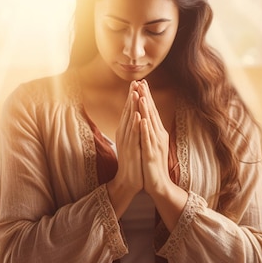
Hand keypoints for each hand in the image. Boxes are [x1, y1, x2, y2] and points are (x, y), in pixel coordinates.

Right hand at [112, 81, 143, 195]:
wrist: (128, 181)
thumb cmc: (133, 162)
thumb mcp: (134, 142)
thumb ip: (134, 130)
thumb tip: (138, 118)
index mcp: (126, 131)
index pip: (130, 110)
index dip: (133, 96)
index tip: (138, 83)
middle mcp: (124, 133)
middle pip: (128, 111)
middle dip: (132, 96)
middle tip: (135, 81)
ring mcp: (126, 141)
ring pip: (129, 120)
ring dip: (132, 106)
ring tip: (136, 93)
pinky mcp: (129, 149)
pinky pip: (133, 135)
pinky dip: (135, 124)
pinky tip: (137, 115)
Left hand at [137, 80, 171, 195]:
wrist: (159, 184)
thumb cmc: (153, 165)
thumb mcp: (151, 144)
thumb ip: (149, 132)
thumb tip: (145, 118)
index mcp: (157, 133)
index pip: (151, 111)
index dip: (147, 97)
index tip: (142, 83)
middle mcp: (158, 136)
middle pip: (152, 113)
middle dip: (146, 97)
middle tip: (142, 82)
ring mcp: (155, 145)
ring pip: (150, 124)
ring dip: (146, 110)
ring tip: (142, 96)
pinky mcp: (151, 154)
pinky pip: (147, 140)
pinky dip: (145, 129)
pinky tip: (142, 120)